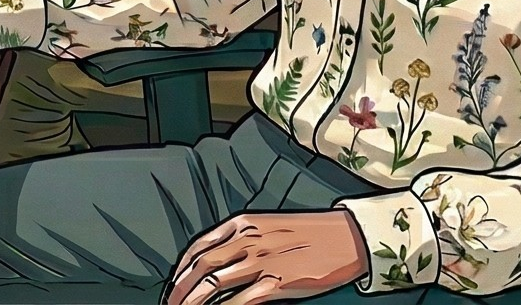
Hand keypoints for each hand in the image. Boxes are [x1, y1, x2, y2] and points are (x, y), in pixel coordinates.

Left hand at [166, 210, 369, 304]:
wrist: (349, 236)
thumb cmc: (312, 232)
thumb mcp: (269, 224)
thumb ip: (242, 237)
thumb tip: (219, 259)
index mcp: (243, 223)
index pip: (198, 247)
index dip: (181, 268)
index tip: (174, 284)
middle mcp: (247, 240)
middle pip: (201, 266)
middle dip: (181, 288)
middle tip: (171, 303)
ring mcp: (262, 262)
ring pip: (214, 284)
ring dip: (194, 301)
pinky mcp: (278, 282)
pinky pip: (240, 300)